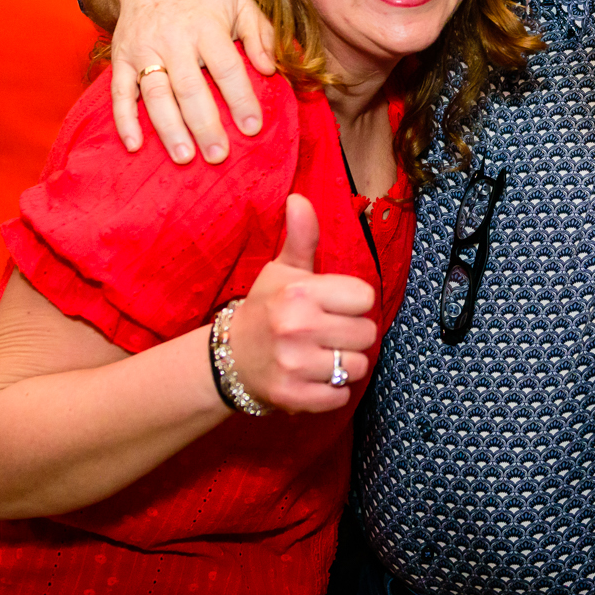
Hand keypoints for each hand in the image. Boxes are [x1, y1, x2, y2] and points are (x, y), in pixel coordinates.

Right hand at [110, 0, 277, 163]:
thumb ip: (260, 34)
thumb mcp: (239, 5)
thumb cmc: (203, 1)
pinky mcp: (121, 60)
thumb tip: (270, 69)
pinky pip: (119, 93)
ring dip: (169, 128)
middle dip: (205, 124)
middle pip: (189, 87)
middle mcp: (174, 40)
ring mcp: (144, 51)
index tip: (252, 127)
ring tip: (184, 157)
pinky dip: (124, 120)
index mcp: (207, 27)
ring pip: (156, 94)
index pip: (226, 67)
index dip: (240, 98)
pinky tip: (134, 145)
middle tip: (218, 155)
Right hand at [226, 195, 377, 412]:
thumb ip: (302, 237)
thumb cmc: (264, 309)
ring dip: (344, 364)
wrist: (228, 359)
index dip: (353, 303)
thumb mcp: (282, 270)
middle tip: (327, 334)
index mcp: (300, 292)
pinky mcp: (293, 396)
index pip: (364, 297)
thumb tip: (299, 198)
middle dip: (351, 335)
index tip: (333, 306)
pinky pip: (340, 395)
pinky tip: (313, 377)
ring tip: (321, 356)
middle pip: (366, 333)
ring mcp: (294, 364)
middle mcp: (297, 326)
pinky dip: (332, 391)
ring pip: (357, 366)